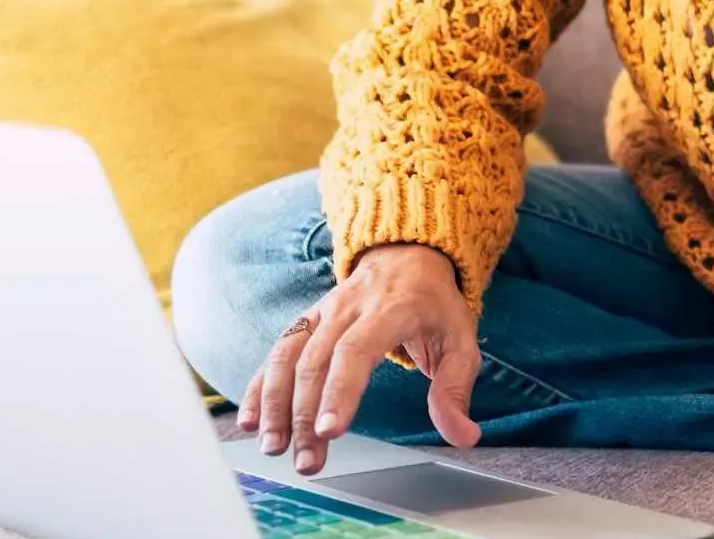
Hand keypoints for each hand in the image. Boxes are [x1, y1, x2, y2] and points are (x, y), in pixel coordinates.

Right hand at [239, 242, 482, 473]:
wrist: (408, 254)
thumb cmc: (434, 305)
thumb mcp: (460, 340)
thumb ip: (455, 388)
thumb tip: (462, 435)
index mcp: (390, 309)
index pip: (357, 350)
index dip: (340, 390)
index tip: (330, 430)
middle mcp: (348, 307)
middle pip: (317, 361)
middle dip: (306, 414)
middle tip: (307, 461)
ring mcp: (322, 312)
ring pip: (288, 356)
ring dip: (275, 404)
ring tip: (273, 447)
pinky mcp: (306, 320)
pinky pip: (277, 352)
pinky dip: (259, 386)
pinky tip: (251, 421)